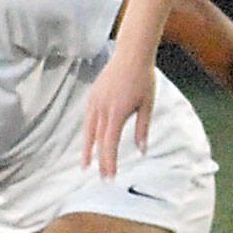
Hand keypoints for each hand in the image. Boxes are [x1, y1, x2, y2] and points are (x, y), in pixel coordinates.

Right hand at [81, 49, 154, 177]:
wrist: (132, 54)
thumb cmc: (143, 78)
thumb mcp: (147, 105)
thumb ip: (142, 129)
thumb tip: (142, 150)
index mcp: (116, 112)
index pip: (109, 143)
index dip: (109, 161)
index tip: (110, 176)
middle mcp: (102, 108)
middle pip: (98, 141)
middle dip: (99, 161)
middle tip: (102, 178)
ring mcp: (95, 101)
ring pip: (88, 131)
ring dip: (87, 149)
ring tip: (85, 164)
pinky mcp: (93, 96)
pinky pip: (87, 119)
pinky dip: (87, 133)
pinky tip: (89, 141)